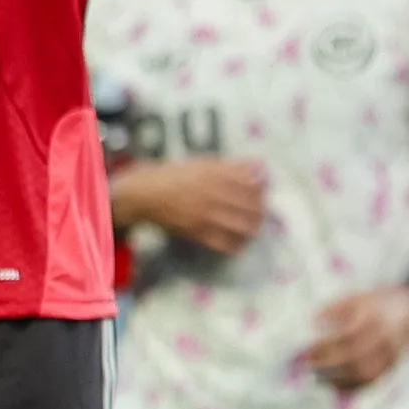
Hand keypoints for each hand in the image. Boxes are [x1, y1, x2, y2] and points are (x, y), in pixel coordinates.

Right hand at [127, 155, 266, 254]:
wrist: (145, 193)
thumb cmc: (175, 175)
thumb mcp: (203, 163)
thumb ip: (232, 165)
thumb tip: (260, 165)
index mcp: (217, 175)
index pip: (252, 184)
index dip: (262, 191)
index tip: (263, 194)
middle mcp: (214, 194)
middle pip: (251, 207)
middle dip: (261, 212)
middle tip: (261, 214)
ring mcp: (206, 214)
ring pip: (242, 226)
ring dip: (253, 229)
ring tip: (253, 229)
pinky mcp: (197, 231)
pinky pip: (224, 243)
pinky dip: (236, 245)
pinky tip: (239, 244)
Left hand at [298, 284, 408, 392]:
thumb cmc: (378, 301)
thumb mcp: (356, 297)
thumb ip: (334, 308)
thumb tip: (313, 323)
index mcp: (376, 317)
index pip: (349, 336)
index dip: (327, 346)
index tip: (309, 348)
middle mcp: (387, 337)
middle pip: (356, 359)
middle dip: (329, 366)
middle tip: (309, 366)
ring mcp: (392, 353)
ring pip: (364, 374)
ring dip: (339, 379)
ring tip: (318, 377)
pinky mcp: (393, 365)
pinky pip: (372, 381)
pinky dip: (352, 386)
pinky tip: (335, 384)